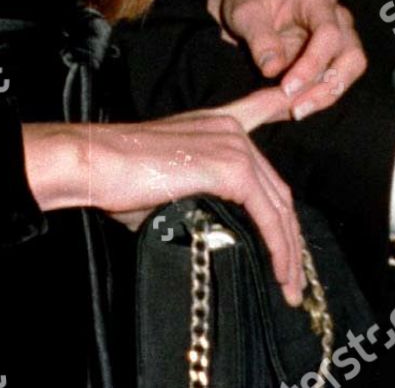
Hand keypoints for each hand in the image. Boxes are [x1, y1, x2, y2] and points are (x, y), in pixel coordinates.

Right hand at [22, 95, 305, 303]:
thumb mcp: (170, 183)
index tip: (297, 106)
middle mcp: (232, 129)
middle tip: (292, 276)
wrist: (97, 163)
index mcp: (217, 123)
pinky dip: (279, 248)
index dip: (283, 106)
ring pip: (279, 204)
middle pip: (277, 187)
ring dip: (289, 251)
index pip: (261, 109)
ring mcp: (234, 145)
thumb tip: (216, 231)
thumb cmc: (121, 179)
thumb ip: (202, 195)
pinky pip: (268, 214)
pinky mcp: (232, 166)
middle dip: (290, 234)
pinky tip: (280, 272)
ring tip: (289, 287)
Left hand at [207, 0, 365, 118]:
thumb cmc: (248, 1)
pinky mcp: (331, 59)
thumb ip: (259, 38)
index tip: (287, 86)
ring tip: (292, 112)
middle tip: (297, 109)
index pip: (329, 33)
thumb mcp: (245, 13)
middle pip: (352, 56)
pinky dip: (313, 99)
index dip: (312, 63)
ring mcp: (337, 39)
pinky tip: (288, 110)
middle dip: (328, 86)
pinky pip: (332, 83)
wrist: (249, 6)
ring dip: (324, 97)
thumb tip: (272, 69)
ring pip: (348, 73)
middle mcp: (336, 17)